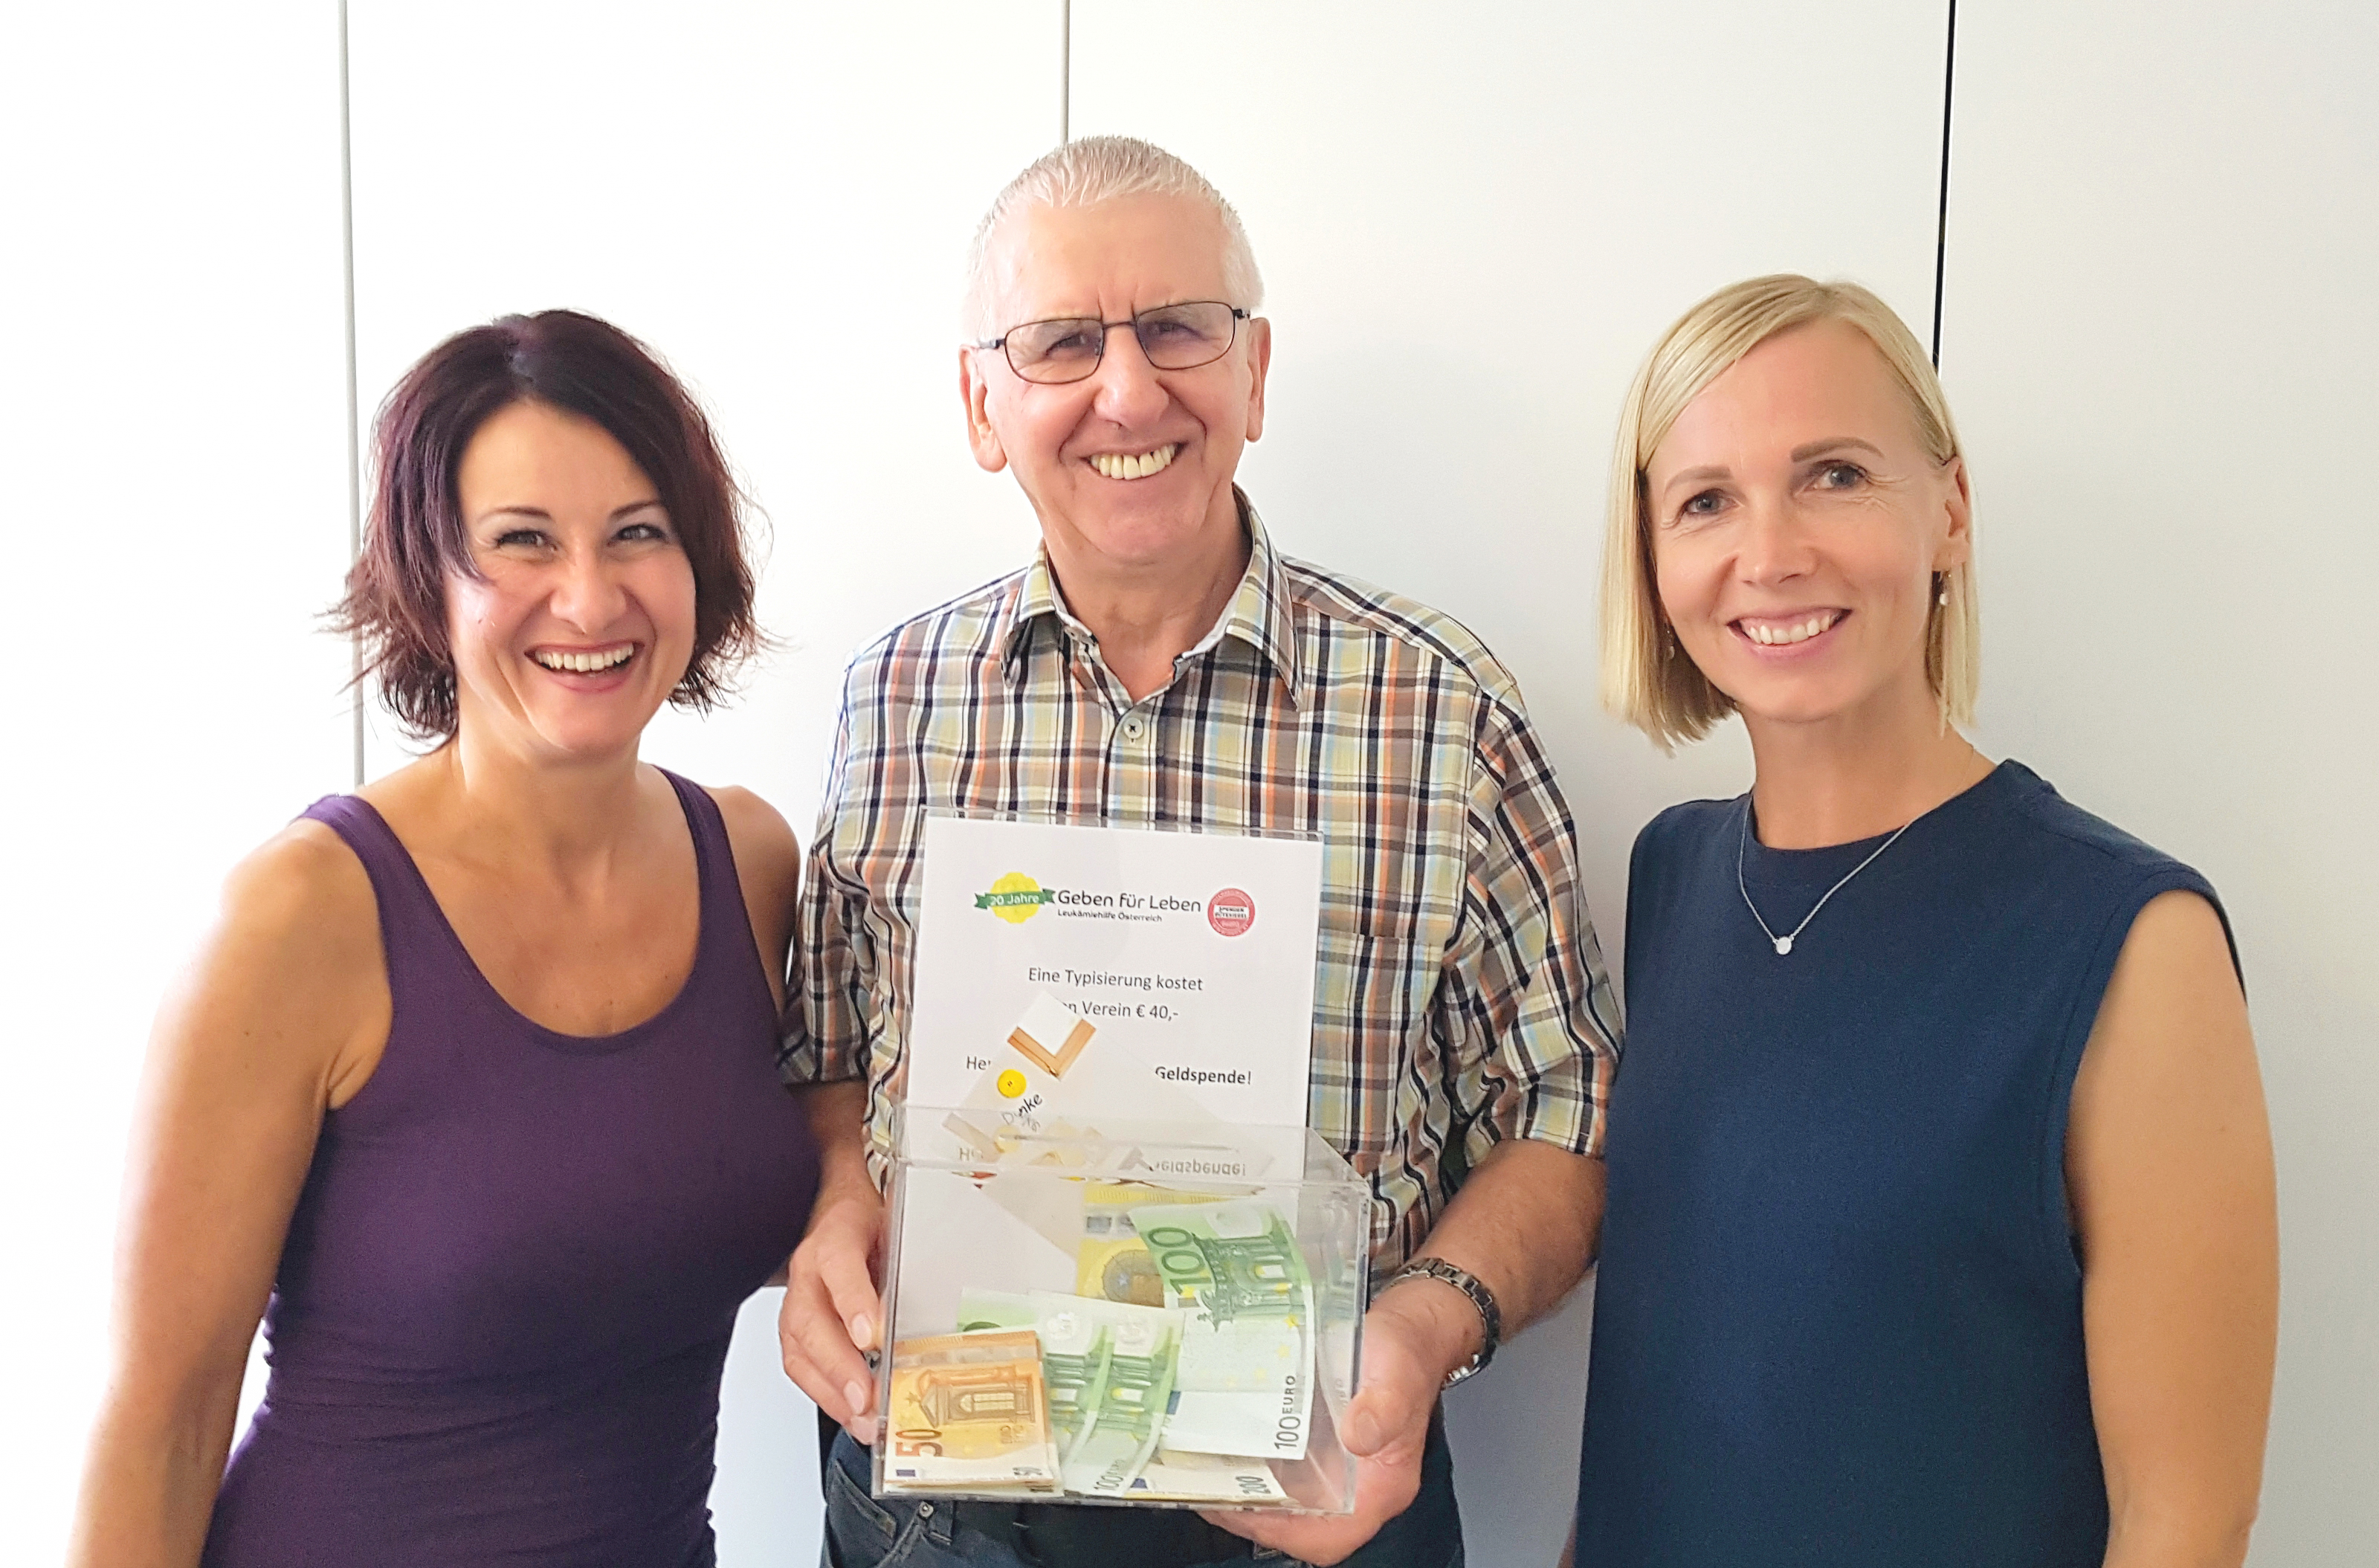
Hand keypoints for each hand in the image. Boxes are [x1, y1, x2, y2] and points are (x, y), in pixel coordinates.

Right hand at [778, 1181, 885, 1443]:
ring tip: (862, 1419)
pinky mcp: (795, 1327)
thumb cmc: (871, 1224)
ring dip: (831, 1390)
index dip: (853, 1303)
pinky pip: (799, 1365)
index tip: (872, 1338)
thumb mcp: (898, 1228)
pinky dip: (824, 1394)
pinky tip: (850, 1414)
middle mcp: (809, 1270)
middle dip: (840, 1366)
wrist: (836, 1210)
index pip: (840, 1266)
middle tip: (866, 1397)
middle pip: (812, 1320)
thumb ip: (910, 1264)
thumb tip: (940, 1309)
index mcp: (836, 1236)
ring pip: (799, 1349)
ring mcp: (797, 1299)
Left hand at [1198, 1285, 1469, 1565]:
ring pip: (1290, 1502)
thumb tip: (1357, 1437)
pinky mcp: (1323, 1447)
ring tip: (1205, 1473)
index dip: (1286, 1533)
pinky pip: (1286, 1472)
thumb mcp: (1397, 1372)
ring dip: (1247, 1495)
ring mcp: (1340, 1469)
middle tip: (1208, 1490)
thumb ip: (1382, 1408)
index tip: (1244, 1510)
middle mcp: (1361, 1485)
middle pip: (1303, 1526)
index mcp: (1384, 1484)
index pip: (1334, 1536)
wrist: (1412, 1328)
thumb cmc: (1408, 1352)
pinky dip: (1254, 1468)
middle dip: (1253, 1516)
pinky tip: (1226, 1447)